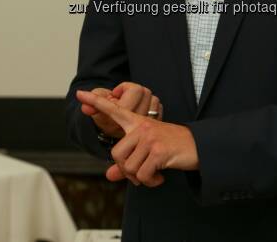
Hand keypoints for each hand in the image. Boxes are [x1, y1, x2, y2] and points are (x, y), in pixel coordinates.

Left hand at [76, 90, 198, 186]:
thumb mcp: (147, 151)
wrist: (197, 146)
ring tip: (152, 173)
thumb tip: (109, 174)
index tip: (80, 94)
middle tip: (140, 172)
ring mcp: (149, 138)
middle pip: (117, 154)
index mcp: (137, 122)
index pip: (113, 110)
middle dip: (126, 170)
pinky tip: (159, 176)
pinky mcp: (158, 151)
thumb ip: (127, 162)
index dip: (96, 102)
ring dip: (139, 178)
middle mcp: (142, 126)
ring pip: (128, 167)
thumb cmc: (170, 147)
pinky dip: (150, 182)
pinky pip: (142, 175)